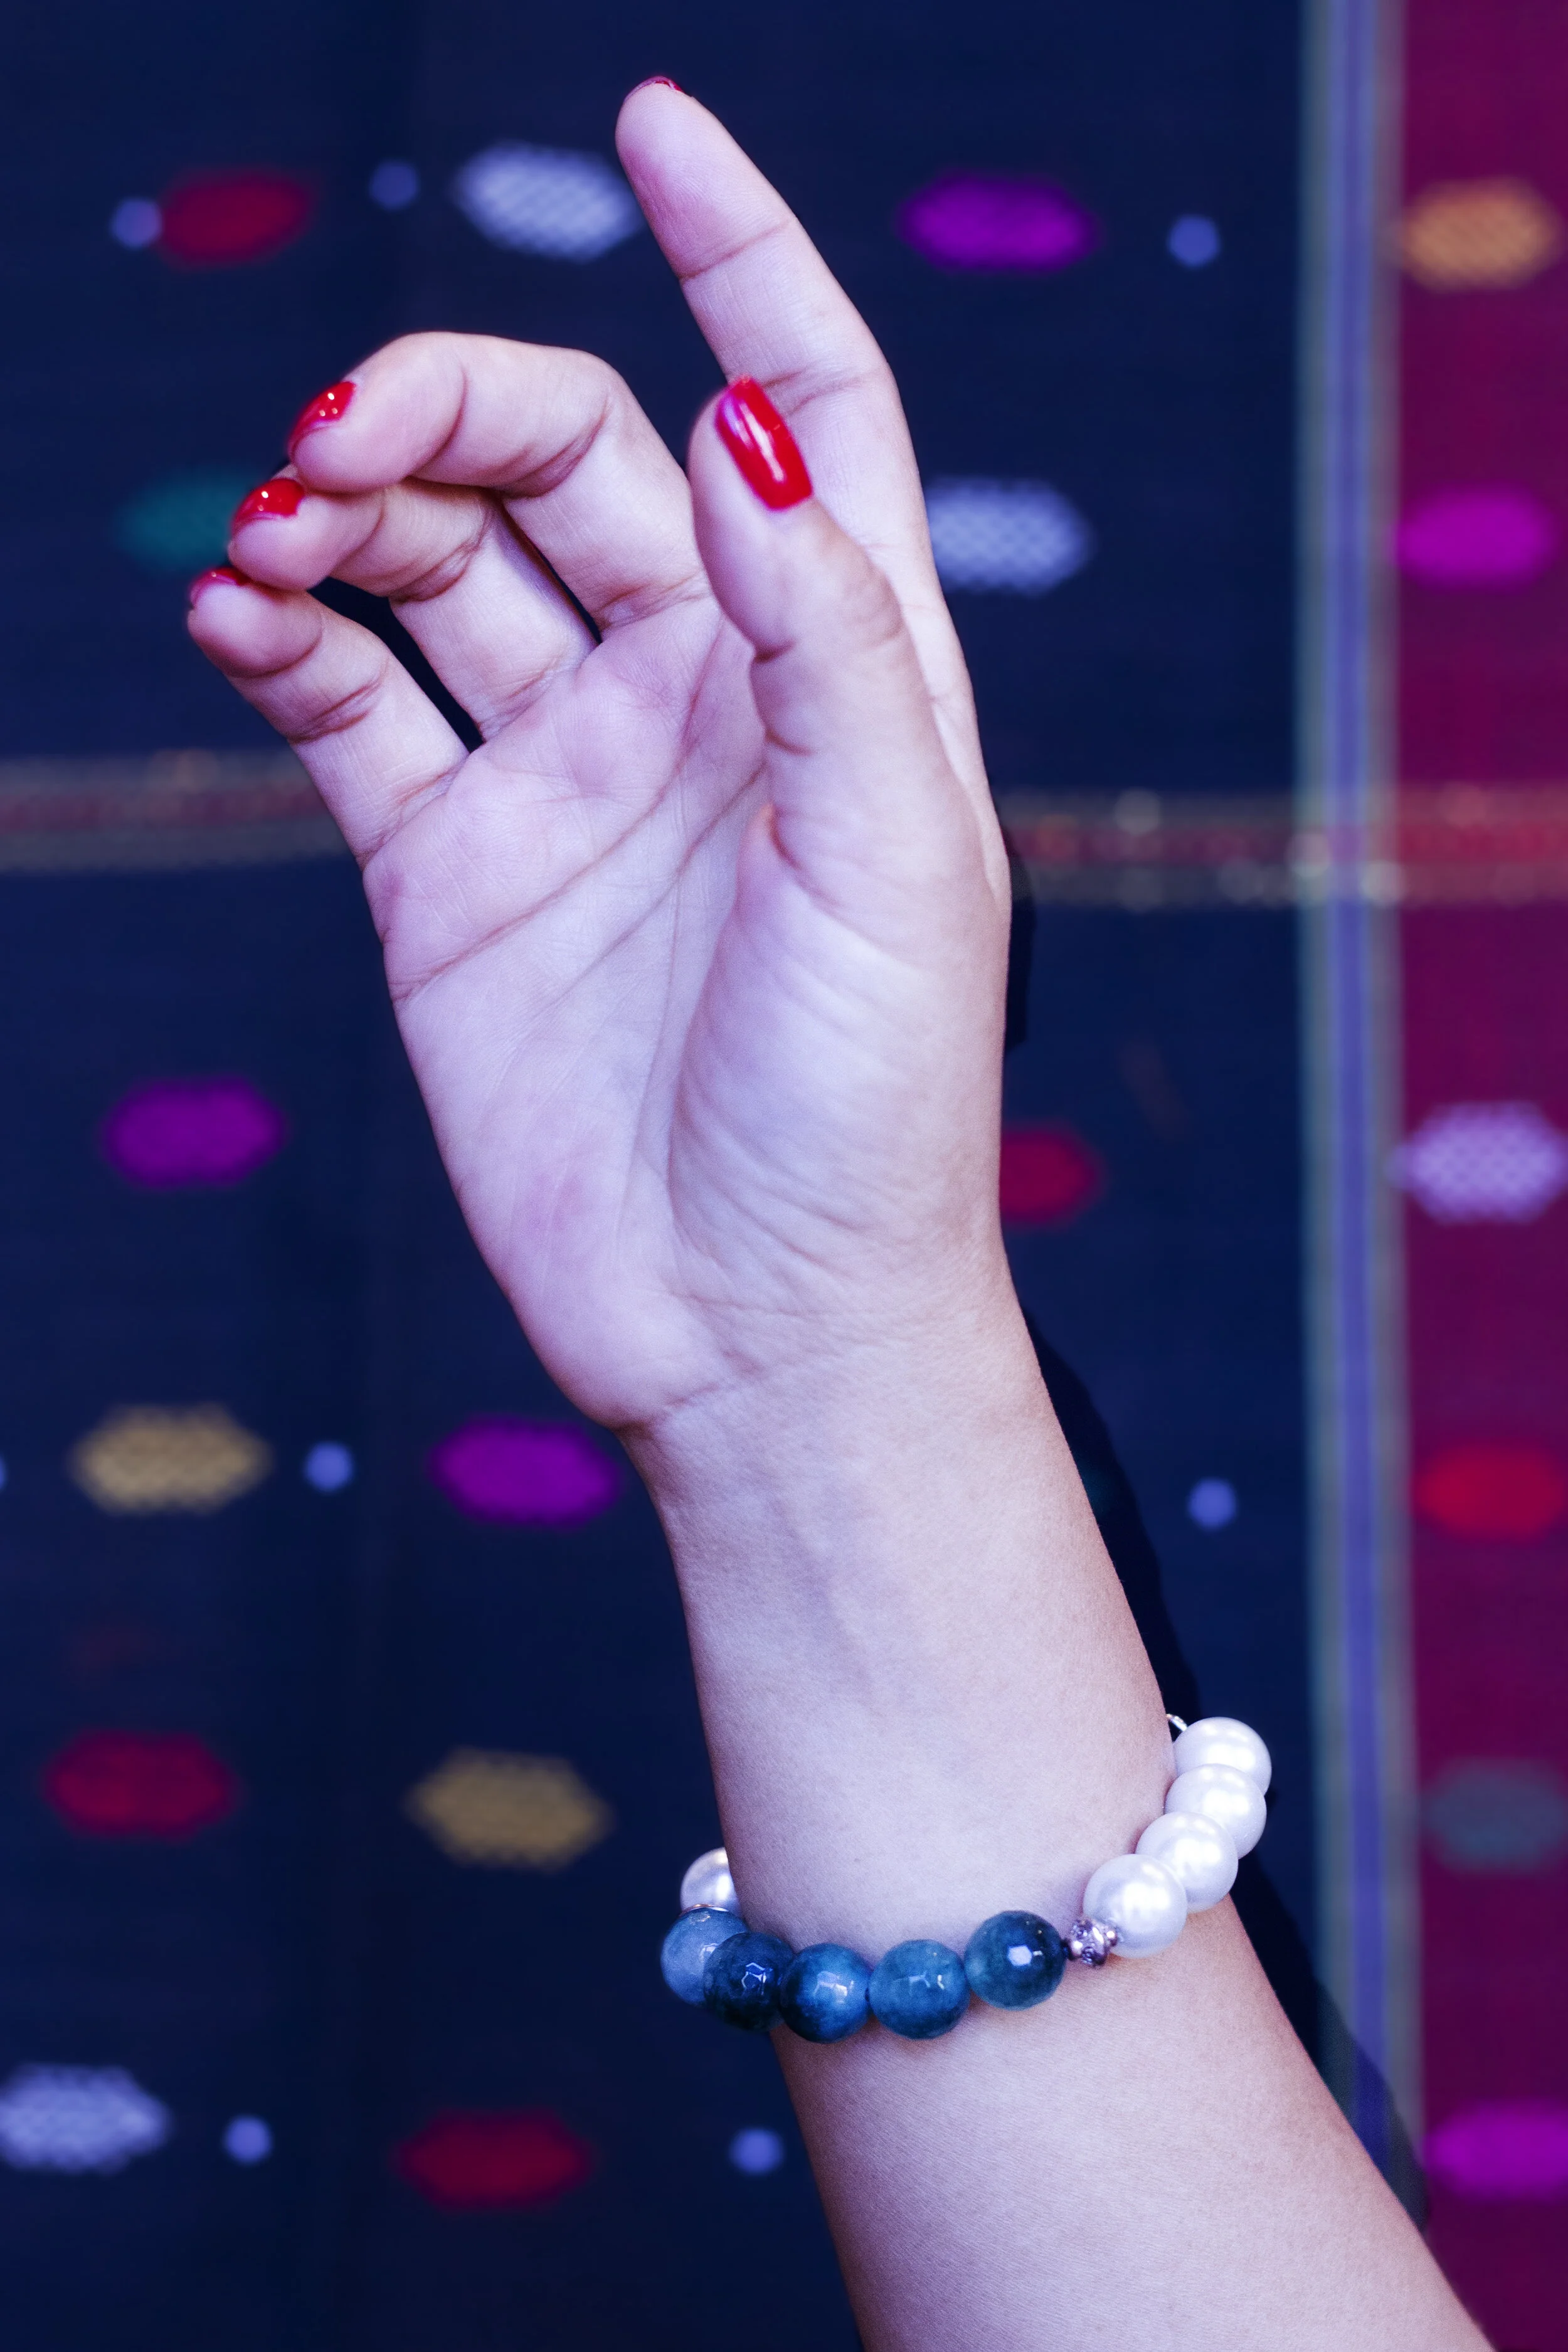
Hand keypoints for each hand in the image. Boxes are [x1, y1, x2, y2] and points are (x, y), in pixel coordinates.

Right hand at [190, 85, 1011, 1432]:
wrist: (761, 1331)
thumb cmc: (874, 1115)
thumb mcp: (900, 861)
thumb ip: (831, 634)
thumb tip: (745, 421)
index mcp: (839, 669)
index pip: (802, 403)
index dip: (744, 253)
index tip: (655, 122)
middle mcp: (699, 697)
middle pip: (571, 456)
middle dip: (452, 403)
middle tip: (340, 440)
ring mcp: (567, 778)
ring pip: (438, 564)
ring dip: (345, 508)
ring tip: (273, 529)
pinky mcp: (454, 875)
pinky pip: (347, 707)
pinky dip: (283, 641)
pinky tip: (239, 615)